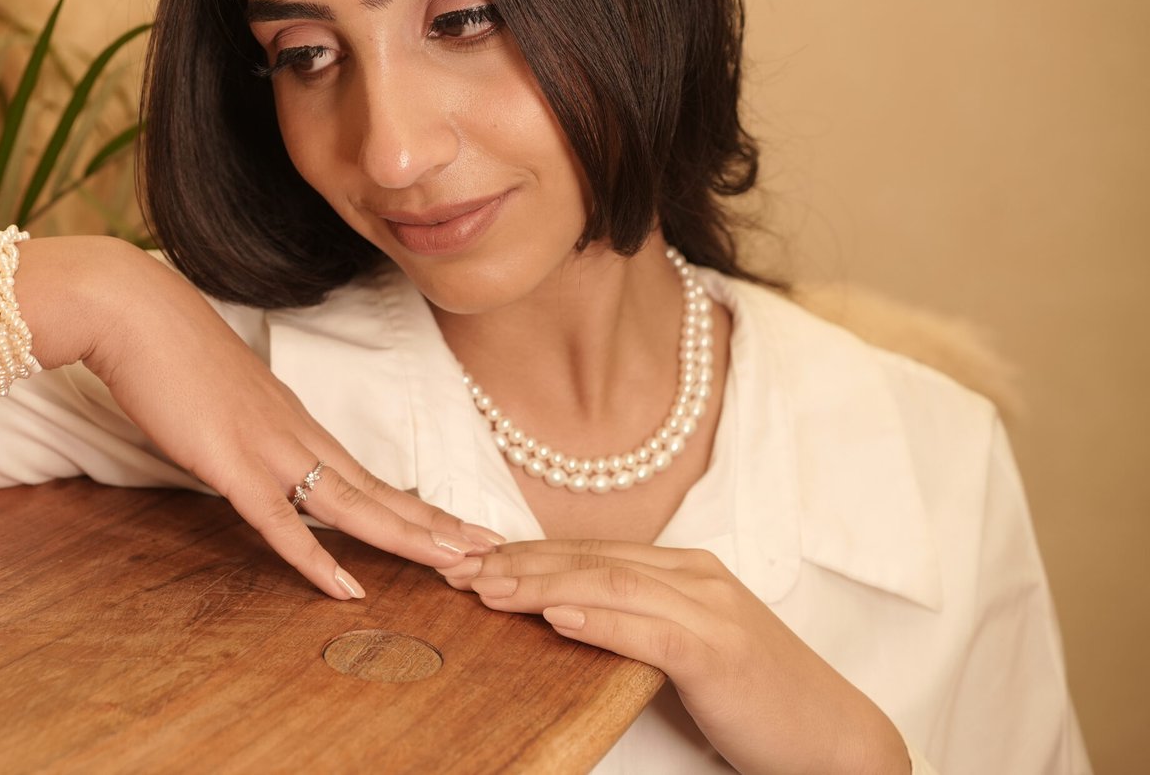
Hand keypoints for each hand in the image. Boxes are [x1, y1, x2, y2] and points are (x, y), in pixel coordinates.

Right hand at [71, 240, 502, 598]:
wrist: (133, 313)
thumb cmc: (169, 352)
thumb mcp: (223, 398)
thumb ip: (247, 429)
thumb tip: (254, 452)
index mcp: (297, 422)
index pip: (370, 475)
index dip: (415, 506)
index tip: (457, 528)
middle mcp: (297, 434)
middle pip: (380, 490)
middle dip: (437, 525)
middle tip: (491, 552)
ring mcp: (269, 448)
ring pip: (352, 504)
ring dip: (408, 537)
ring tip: (457, 564)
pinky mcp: (231, 463)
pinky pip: (280, 521)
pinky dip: (314, 558)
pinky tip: (347, 587)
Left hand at [442, 540, 909, 774]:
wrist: (837, 741)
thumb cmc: (759, 701)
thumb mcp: (690, 650)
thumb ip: (638, 624)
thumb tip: (564, 617)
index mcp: (688, 571)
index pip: (592, 553)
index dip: (528, 554)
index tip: (472, 560)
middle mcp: (697, 578)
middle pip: (591, 560)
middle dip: (518, 562)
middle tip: (457, 568)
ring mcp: (712, 610)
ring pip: (609, 584)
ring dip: (541, 584)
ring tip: (487, 589)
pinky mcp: (720, 651)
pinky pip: (648, 628)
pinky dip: (598, 620)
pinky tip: (555, 619)